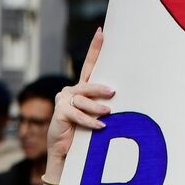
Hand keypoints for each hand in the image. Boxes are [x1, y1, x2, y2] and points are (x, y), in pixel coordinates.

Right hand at [48, 28, 115, 166]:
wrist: (65, 152)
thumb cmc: (84, 134)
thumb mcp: (96, 116)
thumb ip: (104, 105)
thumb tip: (124, 98)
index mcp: (81, 89)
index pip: (90, 65)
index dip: (95, 48)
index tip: (101, 32)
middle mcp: (71, 91)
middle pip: (88, 83)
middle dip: (100, 87)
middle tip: (113, 92)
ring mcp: (64, 100)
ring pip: (83, 100)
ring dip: (97, 107)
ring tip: (108, 112)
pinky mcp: (60, 112)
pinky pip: (77, 114)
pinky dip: (89, 121)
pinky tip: (100, 126)